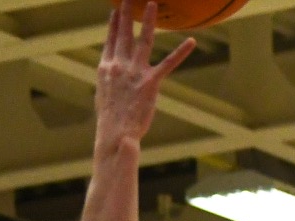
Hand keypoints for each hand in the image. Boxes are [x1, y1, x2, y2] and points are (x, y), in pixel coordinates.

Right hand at [94, 3, 193, 153]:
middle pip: (124, 34)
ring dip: (148, 20)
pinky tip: (191, 41)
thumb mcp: (103, 95)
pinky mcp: (150, 82)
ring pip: (143, 40)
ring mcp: (135, 72)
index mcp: (106, 68)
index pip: (111, 40)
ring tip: (152, 3)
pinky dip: (181, 52)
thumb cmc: (109, 120)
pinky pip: (168, 63)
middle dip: (127, 12)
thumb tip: (110, 77)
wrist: (114, 134)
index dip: (114, 24)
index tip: (115, 10)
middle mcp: (119, 66)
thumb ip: (109, 80)